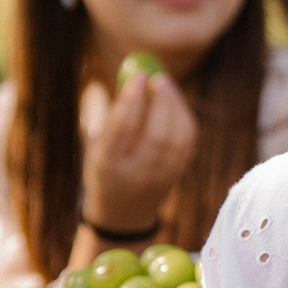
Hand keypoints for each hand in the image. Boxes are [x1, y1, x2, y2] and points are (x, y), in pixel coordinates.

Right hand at [82, 70, 195, 234]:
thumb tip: (136, 75)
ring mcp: (160, 178)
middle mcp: (137, 175)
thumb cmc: (107, 167)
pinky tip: (175, 103)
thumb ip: (117, 115)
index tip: (137, 76)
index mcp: (108, 166)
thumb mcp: (100, 145)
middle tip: (159, 77)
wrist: (123, 211)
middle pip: (156, 136)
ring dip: (175, 107)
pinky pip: (187, 142)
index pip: (122, 131)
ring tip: (166, 85)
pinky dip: (184, 118)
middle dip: (161, 103)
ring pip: (177, 139)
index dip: (132, 101)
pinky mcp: (177, 175)